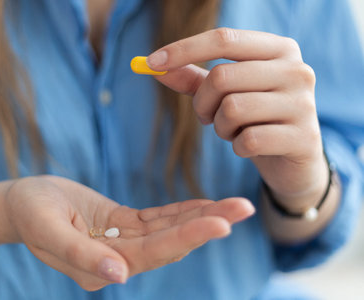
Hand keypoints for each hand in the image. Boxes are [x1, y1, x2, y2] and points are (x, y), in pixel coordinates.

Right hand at [4, 175, 253, 290]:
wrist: (21, 203)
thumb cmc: (29, 214)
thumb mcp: (49, 230)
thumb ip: (82, 256)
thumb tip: (120, 276)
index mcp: (99, 268)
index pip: (152, 254)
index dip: (187, 236)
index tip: (222, 223)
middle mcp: (117, 260)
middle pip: (170, 243)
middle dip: (207, 225)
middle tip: (244, 208)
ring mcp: (123, 243)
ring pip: (170, 231)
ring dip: (202, 216)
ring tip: (236, 205)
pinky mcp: (124, 225)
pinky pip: (159, 219)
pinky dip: (182, 211)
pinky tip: (206, 205)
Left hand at [148, 28, 327, 207]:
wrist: (294, 159)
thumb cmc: (256, 118)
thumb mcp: (226, 94)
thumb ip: (194, 78)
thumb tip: (154, 67)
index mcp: (279, 49)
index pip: (224, 39)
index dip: (183, 49)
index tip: (151, 63)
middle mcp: (296, 70)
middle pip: (222, 77)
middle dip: (202, 103)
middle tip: (207, 117)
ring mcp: (303, 103)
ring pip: (232, 109)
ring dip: (220, 127)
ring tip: (233, 131)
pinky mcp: (304, 137)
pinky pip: (248, 140)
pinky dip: (238, 147)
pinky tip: (249, 146)